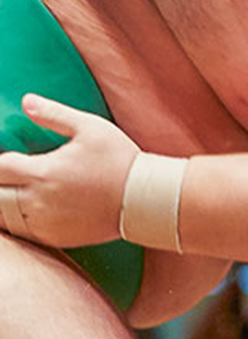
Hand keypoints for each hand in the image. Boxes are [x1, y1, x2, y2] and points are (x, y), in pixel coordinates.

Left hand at [0, 94, 138, 246]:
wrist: (143, 199)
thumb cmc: (119, 159)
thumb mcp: (90, 127)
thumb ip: (53, 114)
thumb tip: (26, 101)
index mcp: (42, 171)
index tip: (6, 159)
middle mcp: (38, 200)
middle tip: (8, 178)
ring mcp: (45, 222)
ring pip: (4, 219)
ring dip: (3, 206)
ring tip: (12, 194)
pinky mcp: (55, 237)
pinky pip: (23, 234)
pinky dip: (18, 222)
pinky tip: (27, 211)